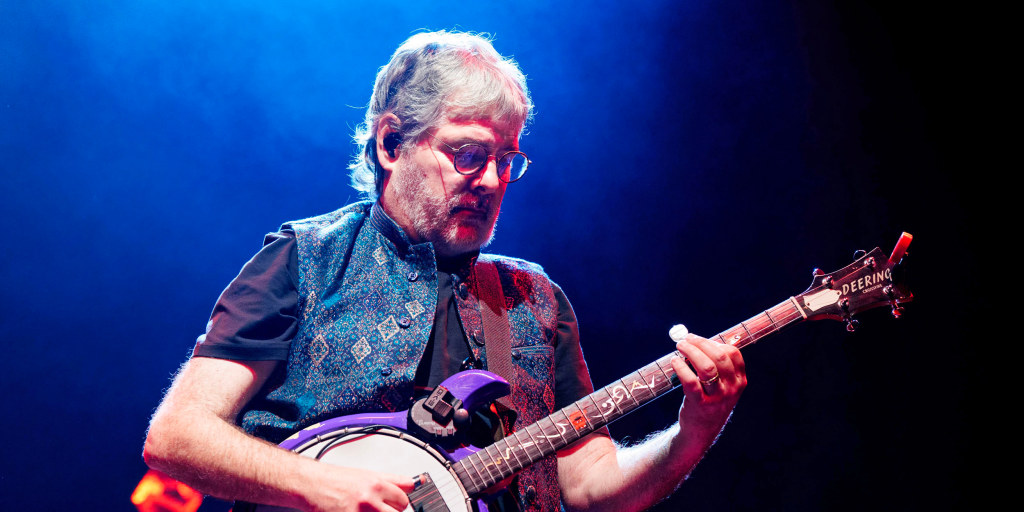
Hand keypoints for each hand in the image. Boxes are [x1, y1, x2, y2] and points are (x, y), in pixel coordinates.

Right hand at [302, 465, 415, 511]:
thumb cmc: (334, 480)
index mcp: (376, 484)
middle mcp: (369, 499)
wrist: (311, 484)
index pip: (405, 498)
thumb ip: (390, 481)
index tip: (396, 504)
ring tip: (368, 511)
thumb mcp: (366, 475)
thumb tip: (411, 484)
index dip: (400, 503)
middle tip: (380, 509)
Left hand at [669, 329, 745, 444]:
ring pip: (707, 367)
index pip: (732, 353)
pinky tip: (674, 362)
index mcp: (739, 380)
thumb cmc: (709, 400)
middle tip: (685, 340)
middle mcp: (732, 388)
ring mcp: (718, 397)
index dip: (712, 342)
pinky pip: (691, 381)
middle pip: (719, 357)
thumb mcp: (722, 385)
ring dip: (691, 352)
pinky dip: (681, 368)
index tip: (695, 338)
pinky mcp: (701, 404)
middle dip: (700, 343)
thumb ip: (716, 364)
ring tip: (679, 348)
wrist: (701, 430)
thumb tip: (696, 340)